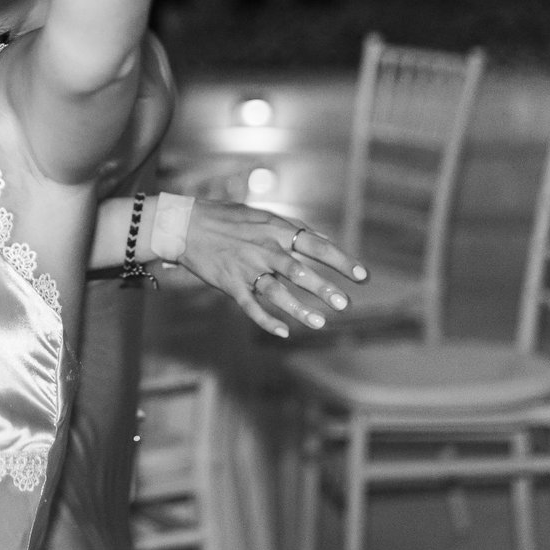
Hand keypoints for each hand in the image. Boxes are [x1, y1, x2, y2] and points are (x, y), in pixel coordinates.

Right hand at [175, 201, 366, 338]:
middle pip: (299, 271)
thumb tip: (328, 241)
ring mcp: (246, 268)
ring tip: (320, 324)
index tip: (363, 277)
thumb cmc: (230, 219)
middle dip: (323, 289)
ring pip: (276, 292)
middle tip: (344, 304)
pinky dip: (266, 321)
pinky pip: (250, 306)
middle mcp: (264, 249)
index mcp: (277, 230)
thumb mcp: (265, 217)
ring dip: (299, 309)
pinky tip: (284, 332)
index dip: (341, 261)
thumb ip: (297, 230)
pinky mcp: (230, 284)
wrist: (186, 225)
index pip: (316, 246)